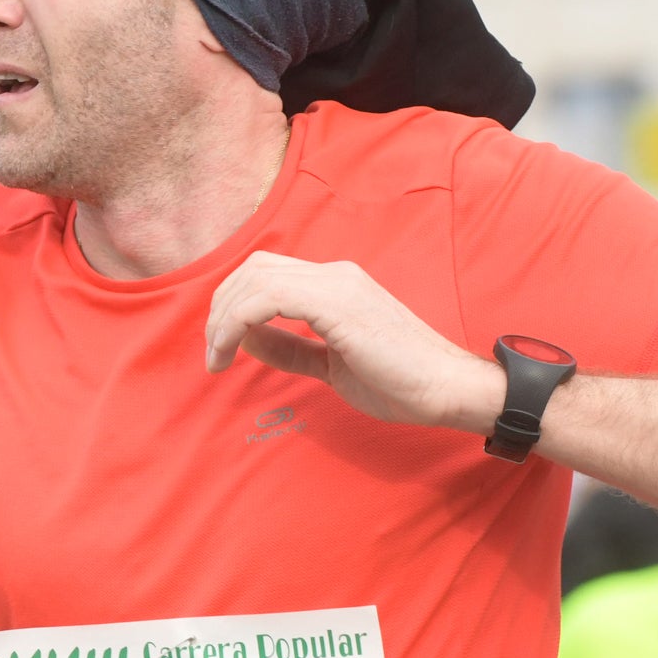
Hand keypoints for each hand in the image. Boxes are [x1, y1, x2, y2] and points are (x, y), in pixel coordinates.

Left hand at [202, 252, 506, 433]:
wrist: (445, 389)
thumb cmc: (398, 382)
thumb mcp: (331, 364)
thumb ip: (291, 348)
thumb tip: (247, 338)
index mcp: (335, 285)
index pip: (267, 274)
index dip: (232, 305)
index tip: (219, 347)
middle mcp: (334, 275)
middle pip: (254, 268)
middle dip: (221, 308)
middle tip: (212, 352)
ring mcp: (336, 285)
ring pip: (256, 278)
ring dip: (224, 317)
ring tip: (216, 356)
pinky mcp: (336, 303)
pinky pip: (269, 296)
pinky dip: (238, 321)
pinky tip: (231, 350)